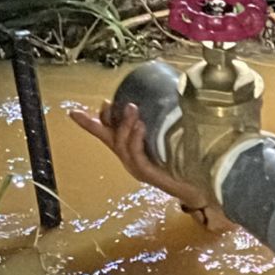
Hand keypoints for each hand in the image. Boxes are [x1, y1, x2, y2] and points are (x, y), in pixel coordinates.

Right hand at [70, 102, 233, 230]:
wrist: (201, 185)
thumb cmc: (186, 159)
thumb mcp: (170, 134)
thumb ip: (164, 118)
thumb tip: (173, 89)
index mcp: (131, 149)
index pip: (106, 134)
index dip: (90, 123)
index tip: (72, 112)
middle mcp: (130, 159)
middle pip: (110, 138)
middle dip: (106, 120)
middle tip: (109, 103)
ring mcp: (138, 168)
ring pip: (122, 146)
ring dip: (125, 126)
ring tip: (132, 109)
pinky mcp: (149, 175)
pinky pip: (137, 157)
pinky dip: (136, 141)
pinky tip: (141, 127)